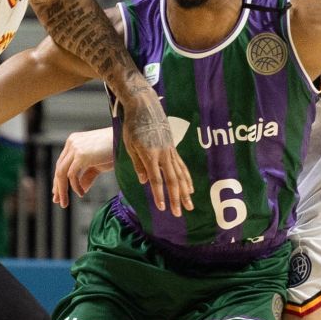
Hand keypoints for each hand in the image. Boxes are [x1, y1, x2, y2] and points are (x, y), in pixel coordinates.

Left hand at [52, 127, 115, 205]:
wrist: (124, 141)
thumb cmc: (115, 150)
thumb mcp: (99, 165)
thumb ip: (88, 175)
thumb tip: (81, 189)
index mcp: (74, 142)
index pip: (62, 163)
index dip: (59, 180)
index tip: (58, 193)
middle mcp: (72, 143)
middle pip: (59, 168)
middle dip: (58, 186)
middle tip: (58, 200)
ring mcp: (75, 148)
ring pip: (61, 173)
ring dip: (62, 190)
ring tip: (65, 203)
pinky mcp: (80, 154)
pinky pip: (72, 175)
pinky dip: (75, 186)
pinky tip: (81, 194)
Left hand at [118, 89, 193, 215]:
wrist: (144, 105)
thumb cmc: (133, 125)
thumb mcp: (130, 145)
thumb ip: (138, 164)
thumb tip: (145, 182)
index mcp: (150, 154)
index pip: (157, 180)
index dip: (159, 195)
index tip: (162, 208)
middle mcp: (163, 154)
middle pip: (172, 180)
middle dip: (176, 198)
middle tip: (179, 213)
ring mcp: (170, 150)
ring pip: (180, 174)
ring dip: (185, 192)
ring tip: (189, 205)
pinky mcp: (173, 147)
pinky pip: (182, 166)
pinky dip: (187, 178)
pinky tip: (190, 188)